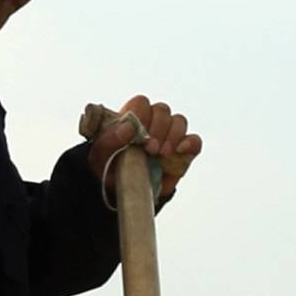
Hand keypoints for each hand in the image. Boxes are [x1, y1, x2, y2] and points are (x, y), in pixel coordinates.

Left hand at [83, 95, 200, 196]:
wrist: (124, 192)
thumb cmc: (109, 168)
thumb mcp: (100, 155)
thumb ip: (110, 139)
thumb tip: (129, 127)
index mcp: (131, 119)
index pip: (142, 103)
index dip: (142, 114)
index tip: (138, 132)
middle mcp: (152, 124)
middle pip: (162, 110)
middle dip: (158, 128)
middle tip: (150, 149)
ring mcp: (169, 137)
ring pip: (179, 121)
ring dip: (172, 135)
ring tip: (162, 154)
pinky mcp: (183, 153)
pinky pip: (194, 141)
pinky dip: (191, 143)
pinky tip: (180, 150)